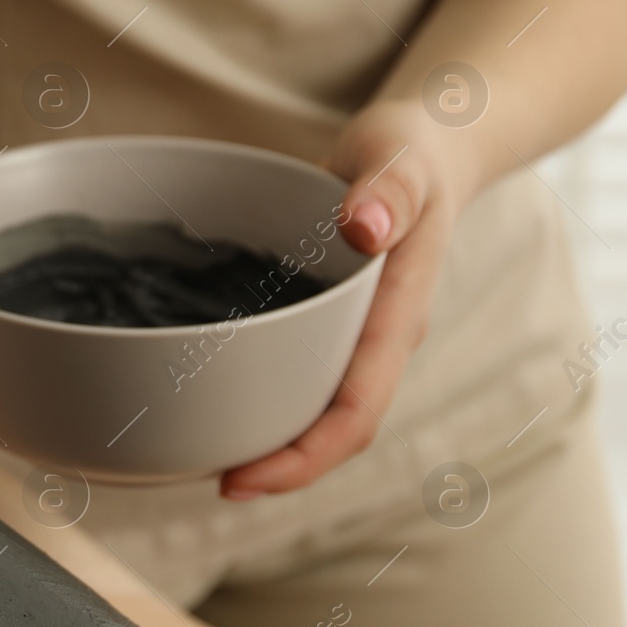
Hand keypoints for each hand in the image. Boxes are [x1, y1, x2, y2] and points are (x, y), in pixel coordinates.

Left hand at [220, 101, 471, 498]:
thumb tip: (362, 227)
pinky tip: (212, 390)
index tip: (245, 480)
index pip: (356, 412)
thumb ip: (389, 191)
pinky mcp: (327, 320)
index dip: (304, 457)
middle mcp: (375, 341)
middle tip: (211, 479)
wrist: (425, 147)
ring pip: (313, 406)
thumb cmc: (412, 153)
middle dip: (278, 466)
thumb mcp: (400, 159)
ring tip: (201, 453)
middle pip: (332, 428)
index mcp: (397, 320)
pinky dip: (260, 391)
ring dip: (268, 437)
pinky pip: (297, 370)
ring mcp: (352, 335)